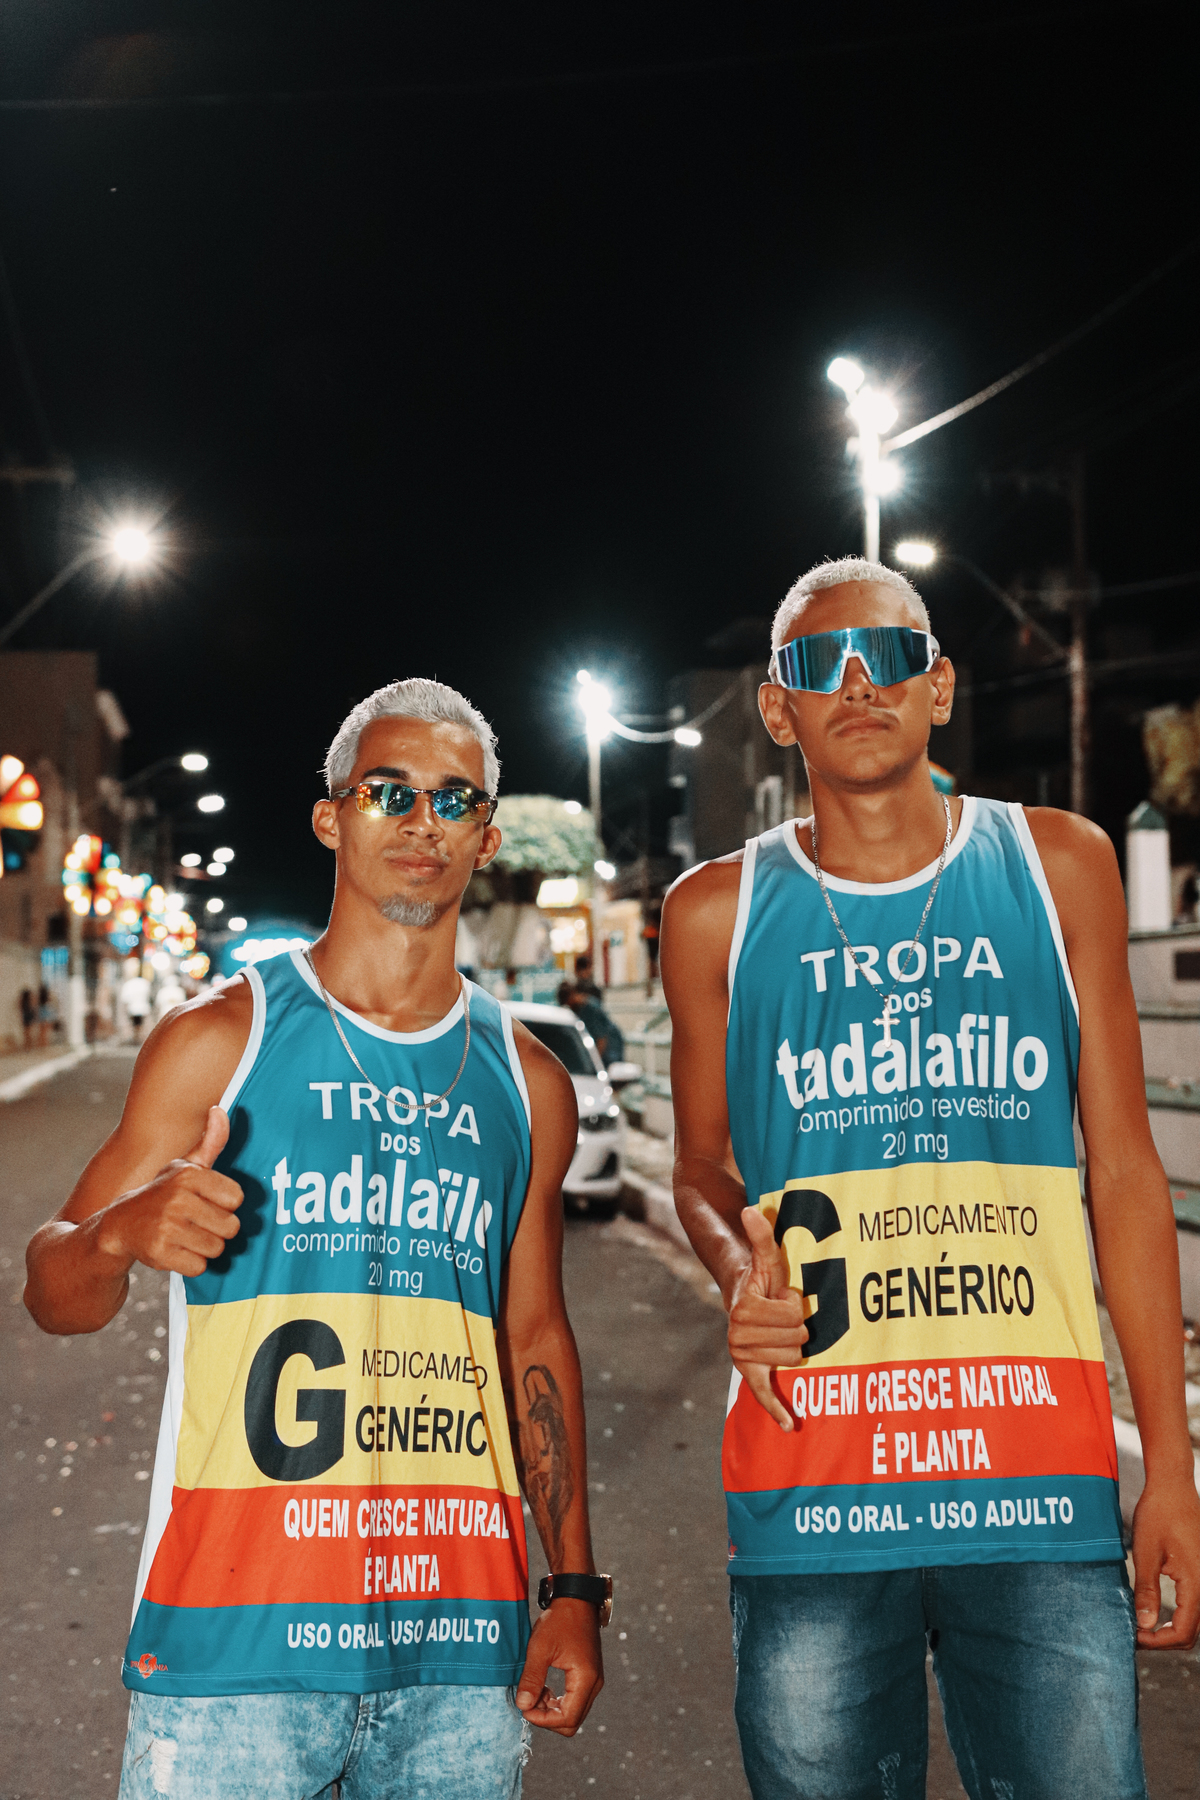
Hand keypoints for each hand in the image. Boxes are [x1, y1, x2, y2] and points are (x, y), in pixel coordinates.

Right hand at [94, 1107, 242, 1277]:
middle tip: (197, 1223)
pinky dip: (191, 1264)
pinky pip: (200, 1267)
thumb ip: (210, 1143)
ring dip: (205, 1247)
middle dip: (217, 1229)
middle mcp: (178, 1199)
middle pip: (231, 1226)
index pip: (237, 1198)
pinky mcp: (160, 1254)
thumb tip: (219, 1110)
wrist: (119, 1225)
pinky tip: (176, 1251)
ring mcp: (167, 1227)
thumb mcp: (184, 1167)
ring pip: (217, 1248)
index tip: (208, 1202)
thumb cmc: (162, 1194)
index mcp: (188, 1175)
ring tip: (186, 1236)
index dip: (225, 1204)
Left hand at [515, 1598, 602, 1734]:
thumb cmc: (559, 1620)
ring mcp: (593, 1680)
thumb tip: (523, 1706)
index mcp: (585, 1679)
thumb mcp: (540, 1648)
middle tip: (529, 1698)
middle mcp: (594, 1684)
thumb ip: (532, 1679)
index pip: (567, 1719)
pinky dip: (558, 1700)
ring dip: (552, 1709)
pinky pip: (575, 1700)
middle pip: (572, 1721)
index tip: (525, 1707)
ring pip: (573, 1712)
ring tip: (535, 1689)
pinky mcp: (589, 1675)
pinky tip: (544, 1686)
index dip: (543, 1720)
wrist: (576, 1597)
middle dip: (547, 1717)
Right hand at [727, 1206, 807, 1430]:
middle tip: (781, 1315)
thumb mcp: (767, 1257)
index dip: (794, 1304)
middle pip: (797, 1341)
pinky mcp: (749, 1373)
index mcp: (744, 1310)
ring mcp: (742, 1357)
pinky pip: (763, 1394)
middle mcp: (738, 1336)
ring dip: (793, 1344)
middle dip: (795, 1326)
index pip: (794, 1316)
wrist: (742, 1298)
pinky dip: (776, 1410)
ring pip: (794, 1360)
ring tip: (779, 1331)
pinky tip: (791, 1425)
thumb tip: (751, 1209)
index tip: (781, 1297)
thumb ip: (761, 1235)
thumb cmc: (762, 1277)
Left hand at [1130, 1471, 1199, 1648]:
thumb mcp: (1145, 1553)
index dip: (1157, 1642)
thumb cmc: (1158, 1514)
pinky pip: (1195, 1606)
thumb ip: (1146, 1592)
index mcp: (1196, 1583)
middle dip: (1164, 1640)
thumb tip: (1144, 1625)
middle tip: (1136, 1635)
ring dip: (1172, 1629)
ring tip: (1144, 1624)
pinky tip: (1158, 1611)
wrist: (1174, 1487)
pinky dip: (1179, 1616)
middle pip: (1191, 1633)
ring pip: (1195, 1622)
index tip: (1134, 1637)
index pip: (1182, 1632)